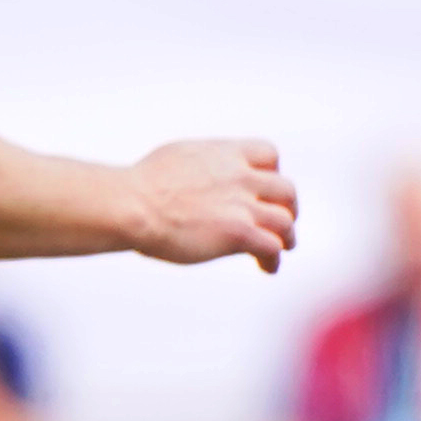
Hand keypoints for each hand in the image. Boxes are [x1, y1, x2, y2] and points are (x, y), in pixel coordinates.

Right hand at [127, 137, 298, 271]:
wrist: (132, 204)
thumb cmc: (142, 186)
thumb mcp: (180, 156)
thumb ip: (202, 164)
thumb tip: (200, 173)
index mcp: (225, 154)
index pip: (268, 153)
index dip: (273, 172)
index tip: (266, 187)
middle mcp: (240, 176)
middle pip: (285, 190)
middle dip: (287, 207)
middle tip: (282, 219)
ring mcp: (242, 205)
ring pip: (285, 222)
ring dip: (287, 236)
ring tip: (282, 246)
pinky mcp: (239, 233)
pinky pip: (272, 247)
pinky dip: (273, 259)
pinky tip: (267, 267)